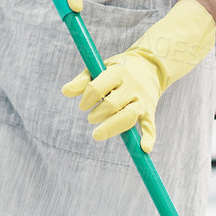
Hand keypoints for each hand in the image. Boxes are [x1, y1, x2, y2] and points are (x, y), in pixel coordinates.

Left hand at [61, 0, 215, 152]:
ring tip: (96, 134)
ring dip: (111, 127)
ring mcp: (142, 100)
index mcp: (117, 73)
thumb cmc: (118, 69)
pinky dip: (149, 138)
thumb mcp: (100, 68)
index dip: (86, 99)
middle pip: (112, 105)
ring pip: (128, 117)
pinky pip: (150, 126)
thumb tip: (65, 92)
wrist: (150, 66)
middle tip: (91, 118)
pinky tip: (144, 149)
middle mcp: (131, 87)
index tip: (83, 105)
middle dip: (97, 114)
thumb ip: (82, 81)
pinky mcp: (150, 111)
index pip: (97, 88)